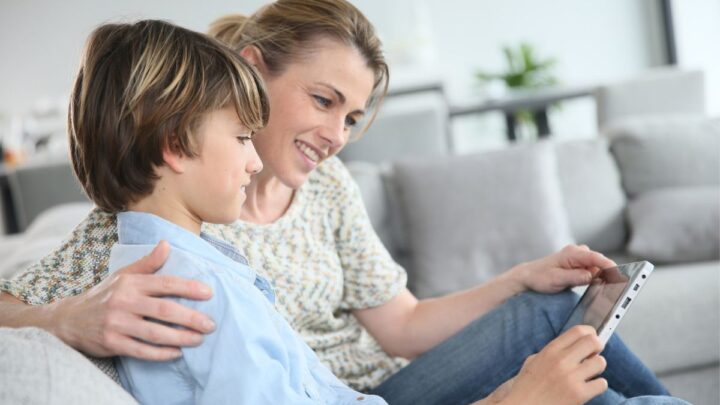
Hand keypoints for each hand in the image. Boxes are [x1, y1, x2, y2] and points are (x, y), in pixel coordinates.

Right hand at [50, 241, 214, 360]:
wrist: (69, 320)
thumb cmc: (105, 295)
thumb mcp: (124, 275)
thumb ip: (148, 263)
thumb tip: (167, 243)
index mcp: (130, 283)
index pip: (165, 283)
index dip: (188, 288)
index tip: (209, 293)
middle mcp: (123, 302)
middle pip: (164, 309)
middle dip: (190, 318)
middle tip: (210, 324)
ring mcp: (117, 324)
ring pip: (155, 332)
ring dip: (180, 337)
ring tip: (199, 339)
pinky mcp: (112, 343)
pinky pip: (142, 350)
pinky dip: (161, 353)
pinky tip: (177, 353)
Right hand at [502, 325, 607, 404]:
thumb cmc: (527, 386)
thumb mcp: (533, 362)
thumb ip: (553, 352)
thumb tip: (577, 346)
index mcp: (550, 350)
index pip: (578, 331)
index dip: (590, 332)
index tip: (591, 338)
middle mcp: (561, 360)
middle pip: (593, 342)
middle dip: (597, 347)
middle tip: (593, 355)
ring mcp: (570, 377)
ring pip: (600, 362)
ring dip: (597, 368)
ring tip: (588, 374)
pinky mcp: (578, 394)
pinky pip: (601, 384)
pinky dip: (597, 386)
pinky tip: (588, 388)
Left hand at [510, 244, 616, 293]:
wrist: (529, 276)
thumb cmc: (540, 277)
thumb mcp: (558, 280)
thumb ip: (577, 277)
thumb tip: (593, 275)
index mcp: (572, 253)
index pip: (596, 258)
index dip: (609, 266)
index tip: (619, 275)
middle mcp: (577, 252)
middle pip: (600, 262)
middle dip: (607, 273)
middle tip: (613, 287)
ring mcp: (579, 258)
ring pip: (597, 267)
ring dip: (601, 276)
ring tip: (604, 288)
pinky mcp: (579, 264)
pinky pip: (592, 270)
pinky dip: (595, 277)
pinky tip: (596, 286)